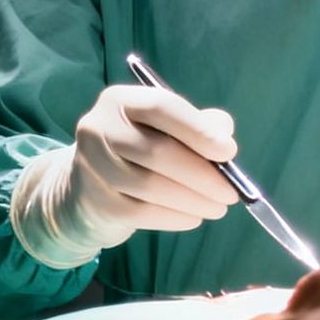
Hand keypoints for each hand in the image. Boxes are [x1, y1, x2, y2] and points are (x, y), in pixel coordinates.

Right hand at [11, 84, 240, 266]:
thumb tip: (224, 136)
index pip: (161, 107)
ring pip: (149, 186)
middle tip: (231, 193)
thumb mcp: (164, 129)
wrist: (87, 187)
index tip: (229, 151)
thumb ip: (198, 125)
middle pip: (156, 151)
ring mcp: (92, 165)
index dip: (198, 129)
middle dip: (201, 174)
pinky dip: (173, 217)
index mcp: (120, 100)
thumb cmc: (138, 150)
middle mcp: (98, 127)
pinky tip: (193, 218)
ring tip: (218, 209)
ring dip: (192, 200)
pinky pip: (140, 212)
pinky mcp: (95, 201)